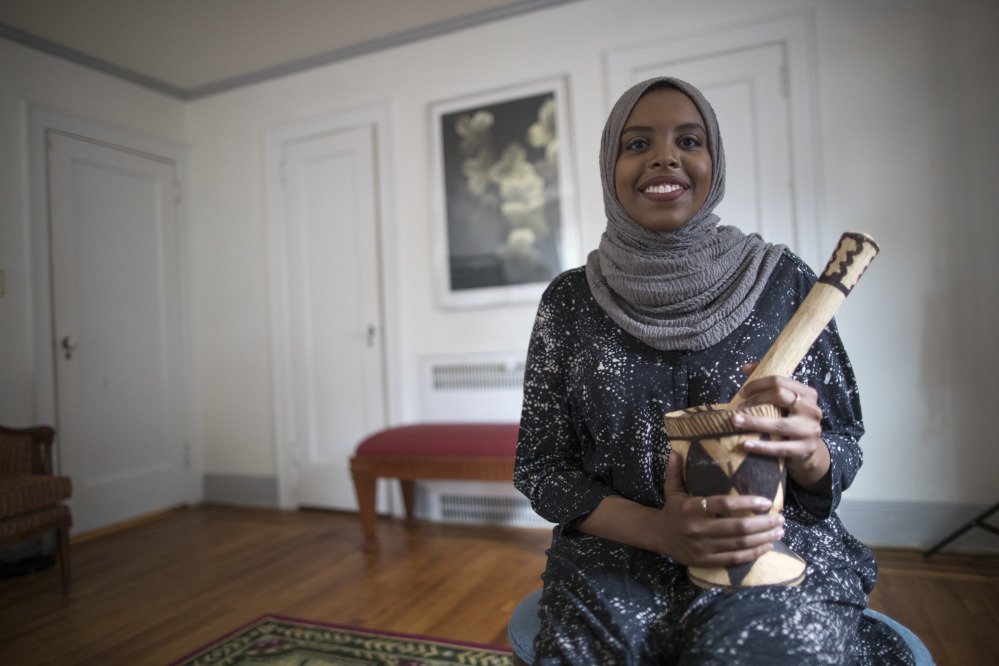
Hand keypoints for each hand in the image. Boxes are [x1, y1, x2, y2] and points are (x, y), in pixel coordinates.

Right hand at [650, 450, 784, 566]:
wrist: (658, 537)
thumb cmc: (672, 510)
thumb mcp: (671, 490)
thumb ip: (675, 471)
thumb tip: (676, 450)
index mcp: (691, 509)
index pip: (723, 505)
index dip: (747, 503)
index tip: (767, 502)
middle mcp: (698, 529)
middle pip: (737, 527)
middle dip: (763, 523)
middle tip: (780, 517)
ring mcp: (703, 547)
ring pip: (740, 544)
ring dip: (763, 538)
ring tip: (779, 530)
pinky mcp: (707, 561)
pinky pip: (735, 558)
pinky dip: (754, 553)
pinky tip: (767, 546)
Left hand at [732, 363, 830, 491]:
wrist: (809, 449)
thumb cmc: (791, 419)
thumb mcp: (786, 401)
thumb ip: (768, 383)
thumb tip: (744, 368)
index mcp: (807, 393)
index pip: (779, 381)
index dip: (757, 385)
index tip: (742, 393)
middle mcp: (811, 409)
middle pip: (780, 396)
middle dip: (755, 400)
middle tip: (738, 408)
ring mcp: (810, 430)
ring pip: (779, 424)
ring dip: (754, 422)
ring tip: (735, 422)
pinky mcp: (805, 449)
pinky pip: (780, 448)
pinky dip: (762, 446)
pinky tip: (746, 444)